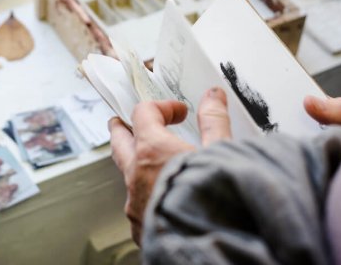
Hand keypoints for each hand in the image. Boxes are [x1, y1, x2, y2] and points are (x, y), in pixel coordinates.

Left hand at [109, 87, 231, 244]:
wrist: (213, 245)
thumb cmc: (215, 197)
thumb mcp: (221, 150)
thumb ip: (214, 120)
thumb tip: (213, 96)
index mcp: (151, 151)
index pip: (143, 113)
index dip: (162, 107)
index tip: (180, 112)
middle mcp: (136, 176)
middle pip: (119, 141)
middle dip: (125, 129)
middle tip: (126, 122)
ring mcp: (135, 205)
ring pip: (127, 176)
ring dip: (136, 164)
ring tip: (148, 162)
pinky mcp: (140, 229)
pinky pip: (137, 205)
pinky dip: (147, 195)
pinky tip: (162, 197)